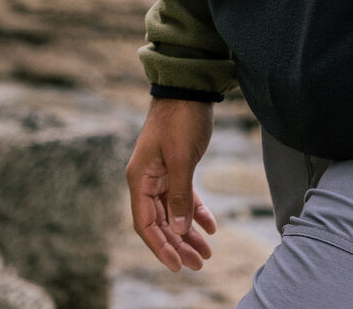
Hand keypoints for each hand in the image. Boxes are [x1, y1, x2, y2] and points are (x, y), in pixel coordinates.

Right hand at [126, 98, 217, 271]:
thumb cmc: (181, 118)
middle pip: (160, 222)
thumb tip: (179, 230)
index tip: (177, 265)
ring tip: (208, 253)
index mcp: (140, 179)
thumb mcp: (182, 157)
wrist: (189, 88)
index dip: (160, 247)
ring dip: (189, 233)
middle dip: (179, 245)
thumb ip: (179, 194)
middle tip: (199, 263)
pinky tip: (211, 226)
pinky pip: (184, 197)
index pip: (146, 224)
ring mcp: (161, 174)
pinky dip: (196, 211)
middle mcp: (147, 180)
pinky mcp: (176, 167)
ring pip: (173, 212)